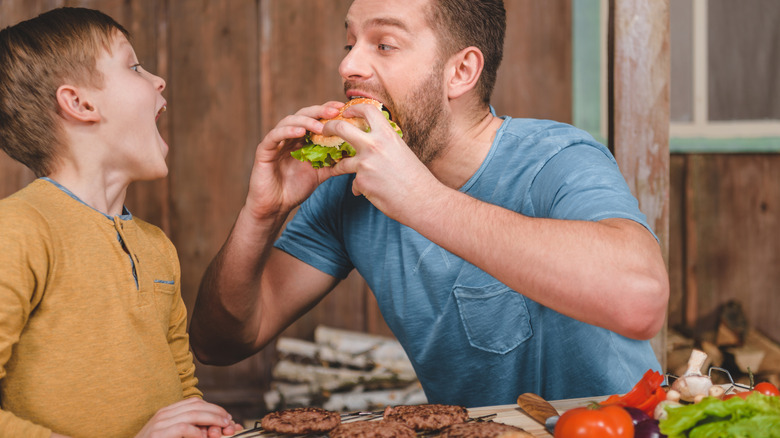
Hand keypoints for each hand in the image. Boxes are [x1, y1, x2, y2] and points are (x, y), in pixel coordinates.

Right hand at [134, 398, 240, 437]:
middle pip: (197, 405)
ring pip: (193, 414)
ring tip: (223, 428)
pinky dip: (197, 432)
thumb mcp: (172, 435)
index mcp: (168, 412)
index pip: (195, 402)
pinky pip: (184, 427)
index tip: (226, 417)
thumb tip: (210, 430)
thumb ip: (189, 429)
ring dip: (212, 420)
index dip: (213, 408)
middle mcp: (164, 414)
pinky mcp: (159, 433)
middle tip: (229, 422)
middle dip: (217, 412)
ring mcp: (160, 423)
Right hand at [244, 102, 343, 219]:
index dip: (328, 111)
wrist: (275, 206)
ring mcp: (276, 141)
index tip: (343, 108)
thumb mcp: (320, 173)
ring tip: (320, 126)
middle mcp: (289, 136)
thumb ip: (334, 163)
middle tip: (335, 111)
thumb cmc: (295, 188)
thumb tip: (355, 156)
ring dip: (306, 121)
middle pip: (303, 115)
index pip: (315, 118)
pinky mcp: (264, 150)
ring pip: (289, 121)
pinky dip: (287, 131)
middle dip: (320, 111)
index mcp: (302, 139)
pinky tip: (300, 133)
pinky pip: (275, 136)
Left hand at [327, 103, 441, 221]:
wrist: (422, 200)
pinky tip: (369, 192)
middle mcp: (374, 146)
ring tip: (337, 169)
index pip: (367, 110)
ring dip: (338, 167)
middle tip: (324, 131)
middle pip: (341, 128)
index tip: (347, 111)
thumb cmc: (416, 177)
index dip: (354, 108)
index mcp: (387, 134)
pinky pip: (355, 183)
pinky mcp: (362, 182)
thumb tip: (372, 141)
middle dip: (328, 128)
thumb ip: (385, 144)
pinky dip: (360, 188)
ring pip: (342, 163)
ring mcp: (365, 164)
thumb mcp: (401, 151)